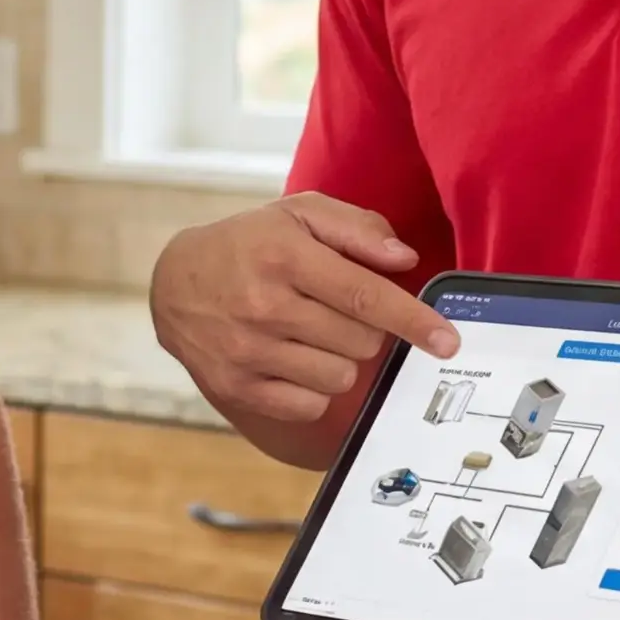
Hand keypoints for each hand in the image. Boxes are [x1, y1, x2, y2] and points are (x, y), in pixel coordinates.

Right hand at [150, 196, 454, 431]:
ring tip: (314, 335)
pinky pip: (310, 404)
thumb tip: (404, 259)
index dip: (412, 320)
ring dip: (341, 359)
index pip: (363, 295)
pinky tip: (294, 360)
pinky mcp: (237, 386)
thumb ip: (357, 228)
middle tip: (337, 310)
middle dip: (366, 328)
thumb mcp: (298, 215)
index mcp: (284, 255)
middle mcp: (263, 305)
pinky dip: (314, 387)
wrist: (173, 283)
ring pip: (340, 376)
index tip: (446, 341)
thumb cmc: (248, 245)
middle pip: (360, 340)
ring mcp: (247, 351)